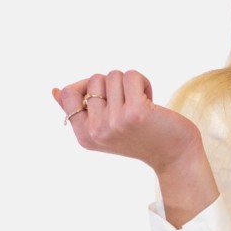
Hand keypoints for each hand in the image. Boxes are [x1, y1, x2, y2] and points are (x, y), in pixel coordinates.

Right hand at [51, 69, 202, 175]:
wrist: (175, 155)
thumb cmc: (141, 137)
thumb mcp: (106, 127)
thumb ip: (81, 110)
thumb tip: (54, 90)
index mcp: (85, 136)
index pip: (69, 94)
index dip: (88, 86)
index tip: (107, 98)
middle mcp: (97, 132)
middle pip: (94, 79)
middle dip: (114, 86)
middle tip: (128, 106)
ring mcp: (115, 123)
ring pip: (113, 75)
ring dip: (130, 84)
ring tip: (140, 104)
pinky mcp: (135, 113)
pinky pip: (131, 75)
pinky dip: (144, 82)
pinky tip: (150, 101)